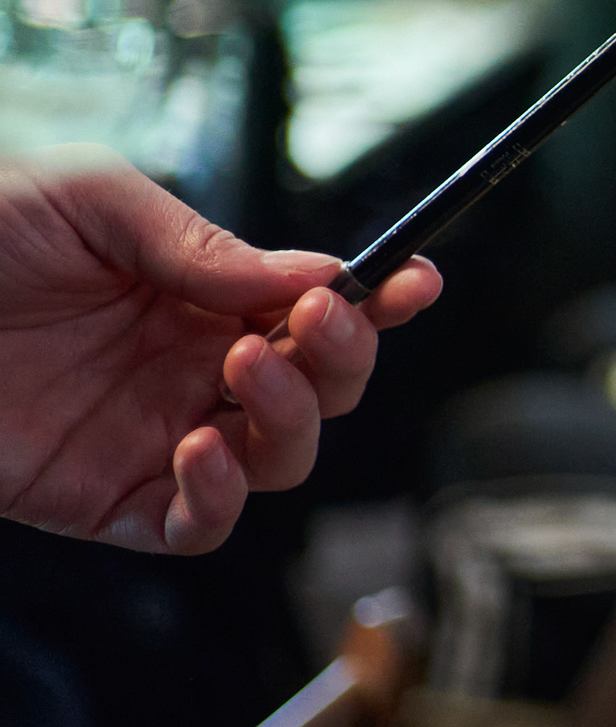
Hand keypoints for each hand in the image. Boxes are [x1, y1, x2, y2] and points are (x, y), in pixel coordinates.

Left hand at [0, 147, 440, 554]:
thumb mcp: (91, 202)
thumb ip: (200, 243)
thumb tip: (310, 276)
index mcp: (202, 296)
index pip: (316, 308)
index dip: (379, 301)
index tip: (413, 282)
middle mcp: (193, 369)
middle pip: (320, 390)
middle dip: (341, 360)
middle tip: (311, 325)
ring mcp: (155, 438)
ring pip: (280, 459)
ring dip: (289, 421)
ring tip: (238, 373)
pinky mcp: (103, 500)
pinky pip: (197, 525)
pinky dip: (220, 499)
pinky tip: (199, 450)